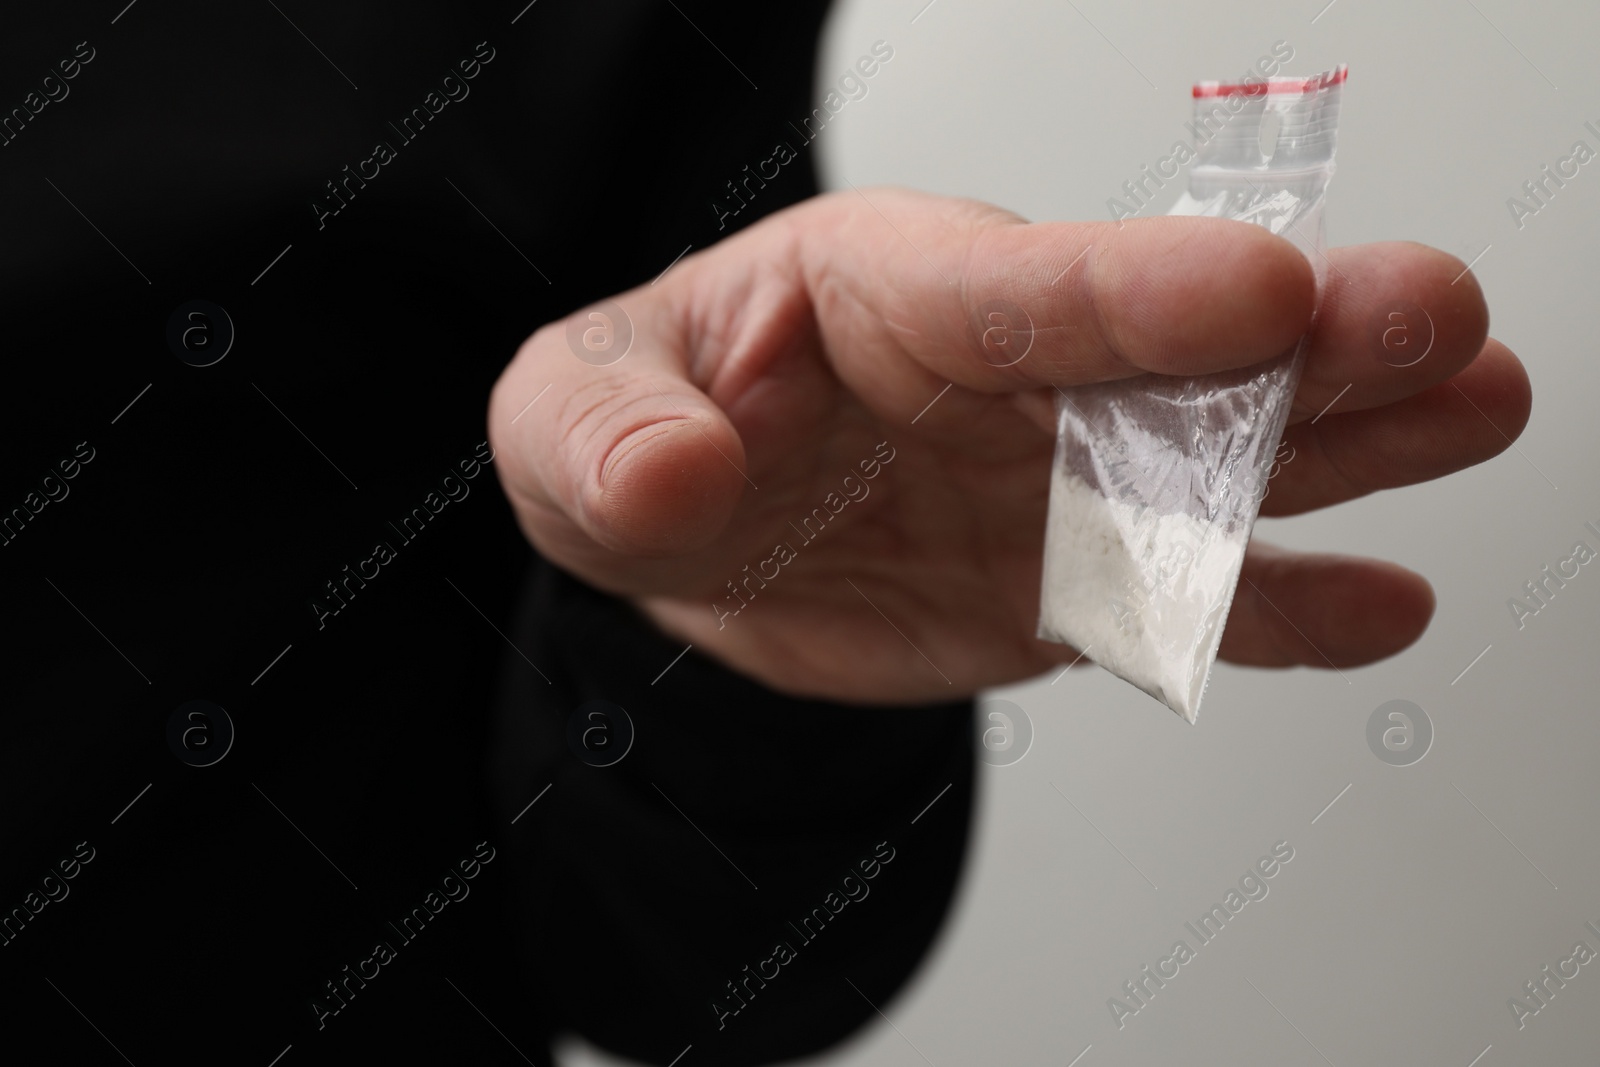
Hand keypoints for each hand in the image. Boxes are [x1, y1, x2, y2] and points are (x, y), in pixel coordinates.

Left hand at [488, 188, 1528, 703]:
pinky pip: (1179, 593)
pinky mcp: (1059, 577)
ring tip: (1469, 409)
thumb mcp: (564, 421)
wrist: (681, 523)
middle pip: (1158, 355)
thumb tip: (677, 475)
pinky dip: (1271, 606)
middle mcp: (991, 375)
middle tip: (1431, 316)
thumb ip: (603, 437)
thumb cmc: (635, 429)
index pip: (1015, 289)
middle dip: (1298, 337)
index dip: (1137, 295)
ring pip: (1209, 456)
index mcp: (876, 296)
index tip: (1262, 295)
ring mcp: (1042, 478)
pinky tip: (1376, 604)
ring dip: (1341, 441)